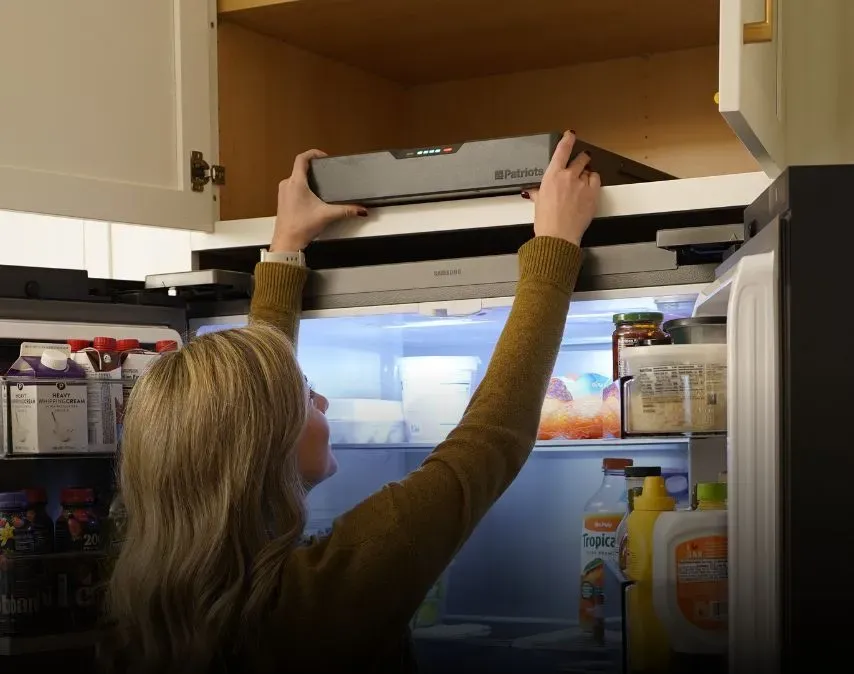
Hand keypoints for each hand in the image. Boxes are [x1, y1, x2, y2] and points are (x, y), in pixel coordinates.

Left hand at [270, 149, 366, 251]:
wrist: (287, 242)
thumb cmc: (300, 227)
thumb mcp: (327, 215)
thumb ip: (346, 210)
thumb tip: (360, 209)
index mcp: (296, 182)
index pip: (301, 158)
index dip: (313, 153)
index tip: (322, 156)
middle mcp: (286, 184)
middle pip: (298, 168)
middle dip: (312, 168)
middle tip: (323, 171)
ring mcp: (282, 193)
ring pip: (294, 178)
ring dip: (305, 178)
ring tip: (318, 184)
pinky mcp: (282, 201)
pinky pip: (291, 187)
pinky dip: (300, 188)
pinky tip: (310, 197)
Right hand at [527, 131, 599, 245]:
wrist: (558, 236)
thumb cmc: (547, 222)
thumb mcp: (538, 203)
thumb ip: (537, 193)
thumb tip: (533, 192)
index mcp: (552, 176)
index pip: (562, 150)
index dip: (568, 139)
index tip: (571, 134)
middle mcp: (569, 176)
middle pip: (581, 159)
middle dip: (582, 160)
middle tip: (581, 162)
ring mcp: (582, 184)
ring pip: (590, 170)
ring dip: (587, 173)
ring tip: (583, 182)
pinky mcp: (593, 194)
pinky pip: (596, 181)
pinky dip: (594, 182)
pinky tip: (588, 189)